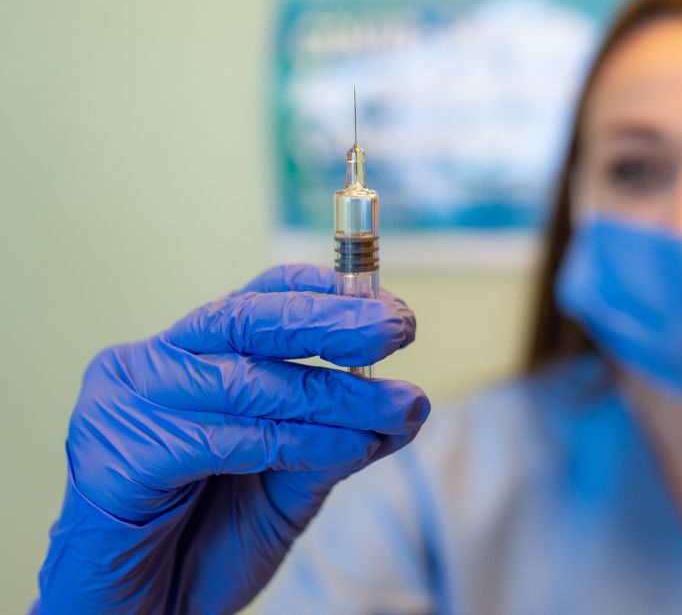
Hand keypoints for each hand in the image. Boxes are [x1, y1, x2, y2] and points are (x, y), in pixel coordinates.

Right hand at [36, 264, 427, 613]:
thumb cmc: (205, 544)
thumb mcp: (289, 482)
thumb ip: (338, 437)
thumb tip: (411, 405)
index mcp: (184, 358)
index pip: (255, 300)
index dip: (323, 292)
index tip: (389, 305)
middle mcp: (145, 366)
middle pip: (245, 320)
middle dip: (331, 321)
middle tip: (399, 326)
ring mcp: (122, 406)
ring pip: (245, 382)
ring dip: (335, 396)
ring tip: (396, 408)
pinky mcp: (114, 458)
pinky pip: (224, 439)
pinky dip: (299, 443)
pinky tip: (353, 449)